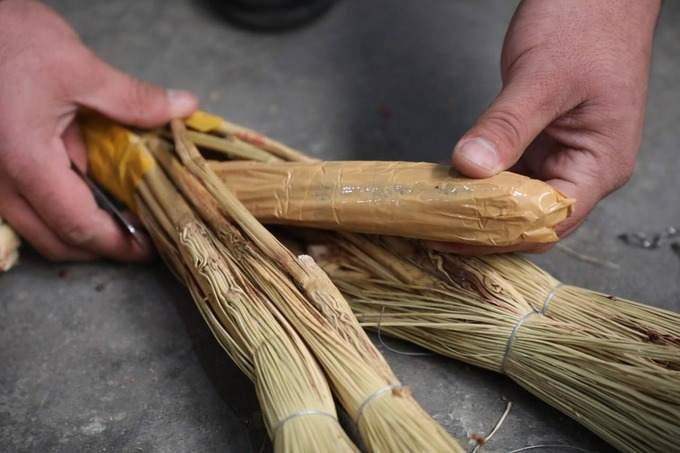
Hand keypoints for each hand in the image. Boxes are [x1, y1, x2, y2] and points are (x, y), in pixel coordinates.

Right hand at [0, 0, 197, 261]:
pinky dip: (62, 211)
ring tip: (124, 218)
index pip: (78, 226)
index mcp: (24, 161)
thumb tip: (182, 108)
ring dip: (82, 232)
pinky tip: (92, 194)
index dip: (120, 243)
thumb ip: (133, 99)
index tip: (151, 246)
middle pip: (57, 241)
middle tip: (143, 236)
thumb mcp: (78, 68)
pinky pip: (27, 207)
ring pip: (38, 229)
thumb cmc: (7, 38)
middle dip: (103, 247)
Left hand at [443, 0, 660, 254]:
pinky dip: (481, 182)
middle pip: (531, 218)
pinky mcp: (541, 141)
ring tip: (436, 216)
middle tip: (433, 230)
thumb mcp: (541, 77)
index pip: (549, 220)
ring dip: (478, 208)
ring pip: (517, 199)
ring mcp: (562, 155)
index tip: (454, 234)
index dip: (501, 234)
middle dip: (484, 228)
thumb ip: (507, 126)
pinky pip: (510, 174)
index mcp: (600, 163)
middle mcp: (584, 168)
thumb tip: (471, 167)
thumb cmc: (585, 24)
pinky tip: (452, 187)